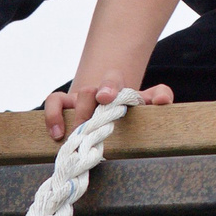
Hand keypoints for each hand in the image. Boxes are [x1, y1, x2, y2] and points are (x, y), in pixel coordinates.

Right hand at [44, 80, 173, 142]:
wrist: (110, 100)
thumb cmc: (130, 105)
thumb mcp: (146, 100)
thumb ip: (160, 96)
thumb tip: (163, 101)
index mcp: (119, 89)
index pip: (114, 80)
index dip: (109, 86)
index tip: (106, 98)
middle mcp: (98, 91)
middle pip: (90, 91)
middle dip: (87, 108)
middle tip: (92, 124)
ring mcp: (81, 96)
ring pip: (75, 96)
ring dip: (78, 116)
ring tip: (78, 135)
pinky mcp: (65, 104)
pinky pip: (54, 102)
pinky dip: (53, 116)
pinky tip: (57, 135)